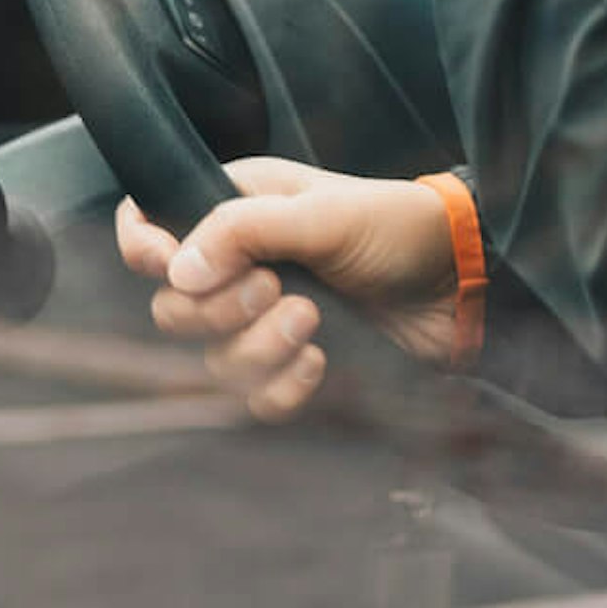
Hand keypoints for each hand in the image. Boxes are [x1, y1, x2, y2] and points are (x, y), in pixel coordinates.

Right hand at [114, 156, 462, 421]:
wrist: (462, 284)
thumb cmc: (400, 227)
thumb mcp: (324, 213)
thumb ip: (244, 230)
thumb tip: (177, 270)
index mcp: (233, 208)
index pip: (148, 226)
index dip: (143, 249)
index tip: (168, 263)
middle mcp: (238, 265)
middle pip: (173, 309)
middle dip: (218, 309)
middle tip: (277, 288)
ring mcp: (264, 320)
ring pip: (214, 360)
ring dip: (260, 348)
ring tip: (314, 320)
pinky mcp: (293, 365)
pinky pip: (256, 399)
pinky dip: (284, 388)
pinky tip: (323, 361)